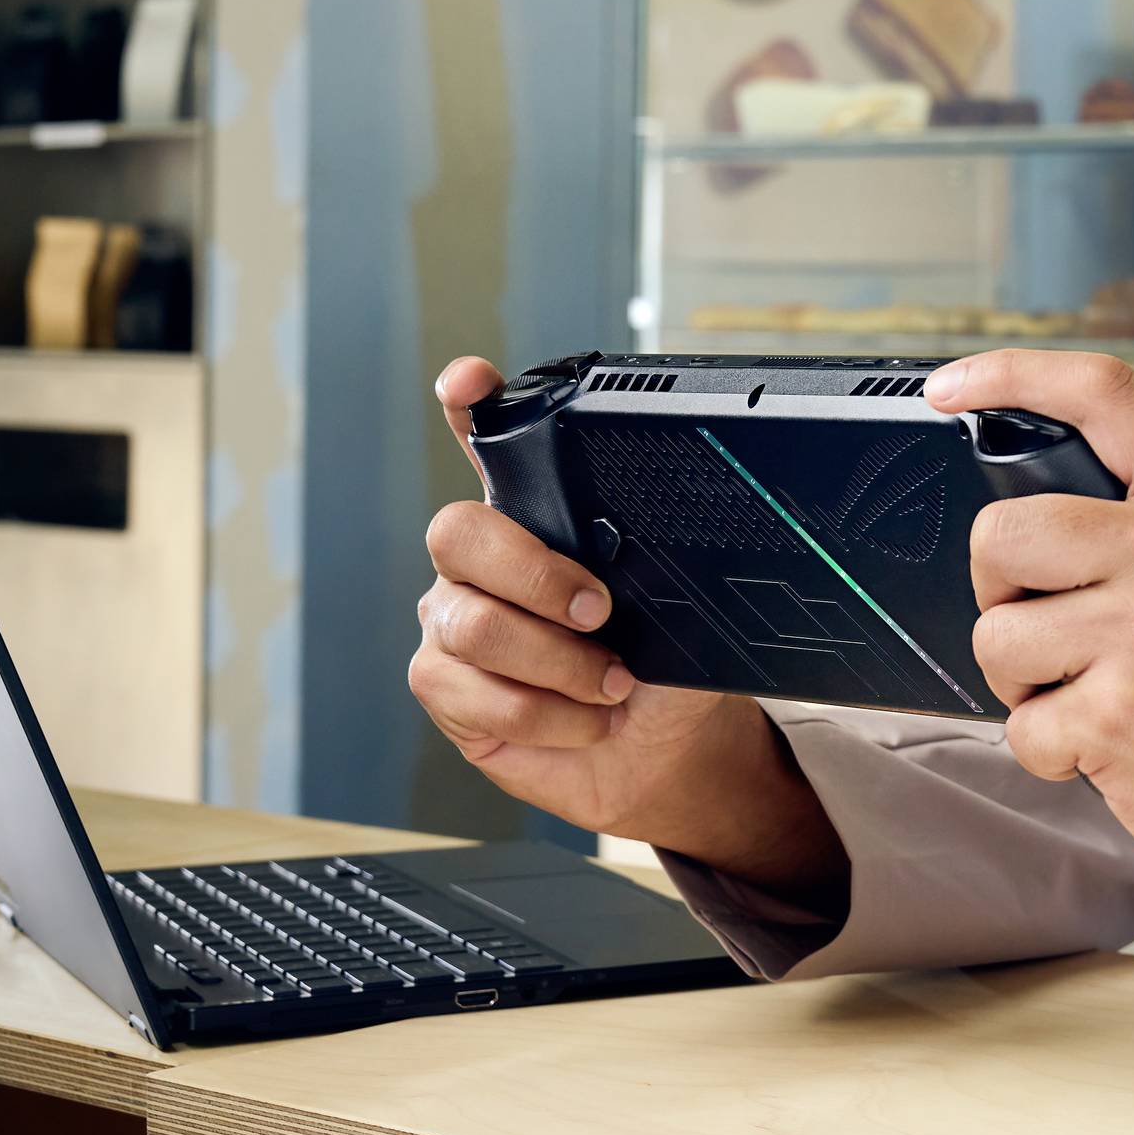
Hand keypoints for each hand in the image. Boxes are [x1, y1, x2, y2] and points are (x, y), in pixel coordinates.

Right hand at [412, 359, 839, 894]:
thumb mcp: (686, 606)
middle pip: (458, 533)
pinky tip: (585, 718)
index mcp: (542, 519)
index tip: (471, 380)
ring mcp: (455, 622)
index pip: (490, 445)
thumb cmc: (668, 669)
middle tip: (601, 611)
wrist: (665, 754)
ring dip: (557, 663)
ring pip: (468, 624)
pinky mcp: (446, 688)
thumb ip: (666, 564)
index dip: (470, 407)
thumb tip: (686, 540)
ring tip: (612, 683)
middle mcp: (485, 562)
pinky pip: (468, 690)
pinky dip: (545, 712)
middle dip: (535, 574)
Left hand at [923, 351, 1133, 958]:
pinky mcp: (1123, 712)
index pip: (1104, 394)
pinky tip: (1108, 746)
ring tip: (1093, 692)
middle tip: (1054, 630)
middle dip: (1000, 593)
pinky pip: (1019, 723)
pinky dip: (1049, 748)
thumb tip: (1100, 430)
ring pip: (995, 636)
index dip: (1013, 375)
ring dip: (1024, 683)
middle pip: (1002, 533)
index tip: (949, 389)